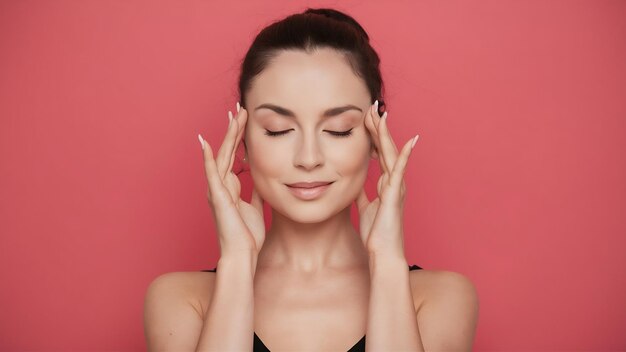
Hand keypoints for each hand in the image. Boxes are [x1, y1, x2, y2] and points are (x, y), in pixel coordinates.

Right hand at [199, 103, 265, 256]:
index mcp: (230, 188)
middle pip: (228, 151)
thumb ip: (255, 194)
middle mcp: (221, 186)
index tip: (244, 120)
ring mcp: (218, 190)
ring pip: (222, 156)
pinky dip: (208, 158)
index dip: (239, 138)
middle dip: (234, 130)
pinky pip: (212, 174)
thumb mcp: (256, 208)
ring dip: (228, 136)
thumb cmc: (247, 236)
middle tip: (239, 109)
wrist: (242, 254)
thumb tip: (261, 183)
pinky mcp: (217, 197)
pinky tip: (205, 143)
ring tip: (234, 116)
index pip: (234, 156)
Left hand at [356, 100, 418, 256]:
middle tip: (372, 106)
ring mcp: (396, 187)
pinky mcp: (395, 195)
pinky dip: (405, 156)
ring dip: (386, 134)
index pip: (379, 153)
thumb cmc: (376, 234)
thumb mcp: (364, 208)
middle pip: (385, 148)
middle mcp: (393, 182)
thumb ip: (362, 193)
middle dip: (378, 127)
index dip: (373, 135)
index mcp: (386, 183)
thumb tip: (354, 183)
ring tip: (382, 114)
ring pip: (391, 154)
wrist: (384, 253)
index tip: (366, 118)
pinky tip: (410, 141)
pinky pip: (400, 171)